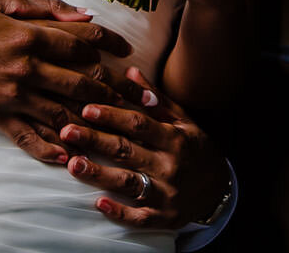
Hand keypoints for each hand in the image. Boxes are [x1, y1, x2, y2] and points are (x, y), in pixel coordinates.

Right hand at [0, 0, 147, 163]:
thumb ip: (34, 3)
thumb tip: (76, 11)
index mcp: (26, 35)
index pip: (80, 42)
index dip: (108, 45)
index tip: (125, 51)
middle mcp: (26, 68)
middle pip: (82, 82)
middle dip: (111, 89)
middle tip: (131, 94)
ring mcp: (13, 96)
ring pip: (63, 113)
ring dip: (91, 121)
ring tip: (113, 126)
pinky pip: (30, 138)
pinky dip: (51, 149)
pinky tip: (69, 156)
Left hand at [59, 67, 229, 228]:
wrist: (221, 189)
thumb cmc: (194, 148)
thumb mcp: (182, 121)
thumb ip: (155, 99)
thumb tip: (129, 71)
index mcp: (174, 139)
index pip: (138, 124)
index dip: (112, 116)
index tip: (86, 108)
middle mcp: (170, 166)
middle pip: (127, 151)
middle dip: (95, 140)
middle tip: (66, 131)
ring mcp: (168, 194)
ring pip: (129, 183)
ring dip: (100, 175)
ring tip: (73, 164)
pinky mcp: (164, 217)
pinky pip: (140, 217)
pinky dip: (120, 212)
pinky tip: (98, 203)